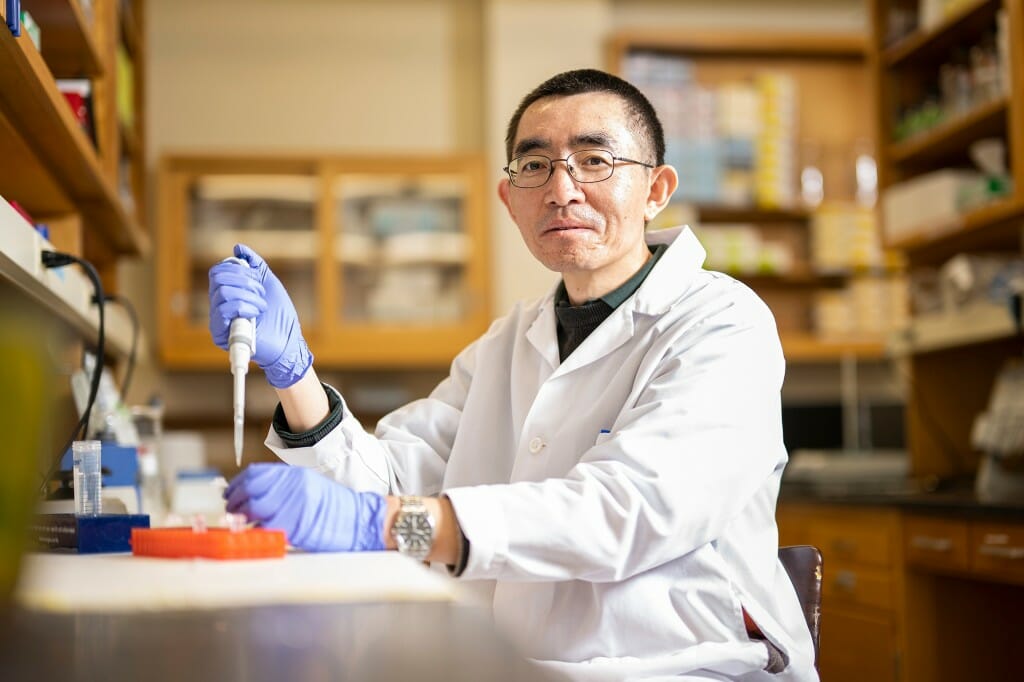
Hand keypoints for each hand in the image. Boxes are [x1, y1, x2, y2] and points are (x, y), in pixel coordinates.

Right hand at [208, 244, 312, 387]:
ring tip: (262, 307)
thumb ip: (255, 265)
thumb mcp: (269, 284)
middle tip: (261, 294)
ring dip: (249, 295)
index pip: (218, 271)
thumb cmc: (280, 316)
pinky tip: (256, 314)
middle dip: (246, 281)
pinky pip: (225, 308)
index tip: (258, 280)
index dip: (238, 269)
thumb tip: (238, 248)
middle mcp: (218, 304)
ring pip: (223, 291)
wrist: (288, 342)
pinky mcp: (220, 333)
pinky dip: (245, 306)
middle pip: (218, 277)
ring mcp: (218, 319)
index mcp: (227, 292)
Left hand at [224, 463, 385, 551]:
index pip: (255, 474)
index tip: (230, 494)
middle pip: (250, 492)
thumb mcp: (309, 486)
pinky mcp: (294, 524)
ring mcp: (292, 504)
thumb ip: (284, 487)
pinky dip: (255, 531)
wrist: (358, 520)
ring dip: (241, 518)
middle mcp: (291, 486)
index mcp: (294, 475)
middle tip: (231, 511)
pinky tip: (255, 533)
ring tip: (240, 523)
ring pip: (253, 509)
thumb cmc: (334, 507)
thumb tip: (254, 495)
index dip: (237, 485)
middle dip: (235, 503)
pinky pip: (265, 527)